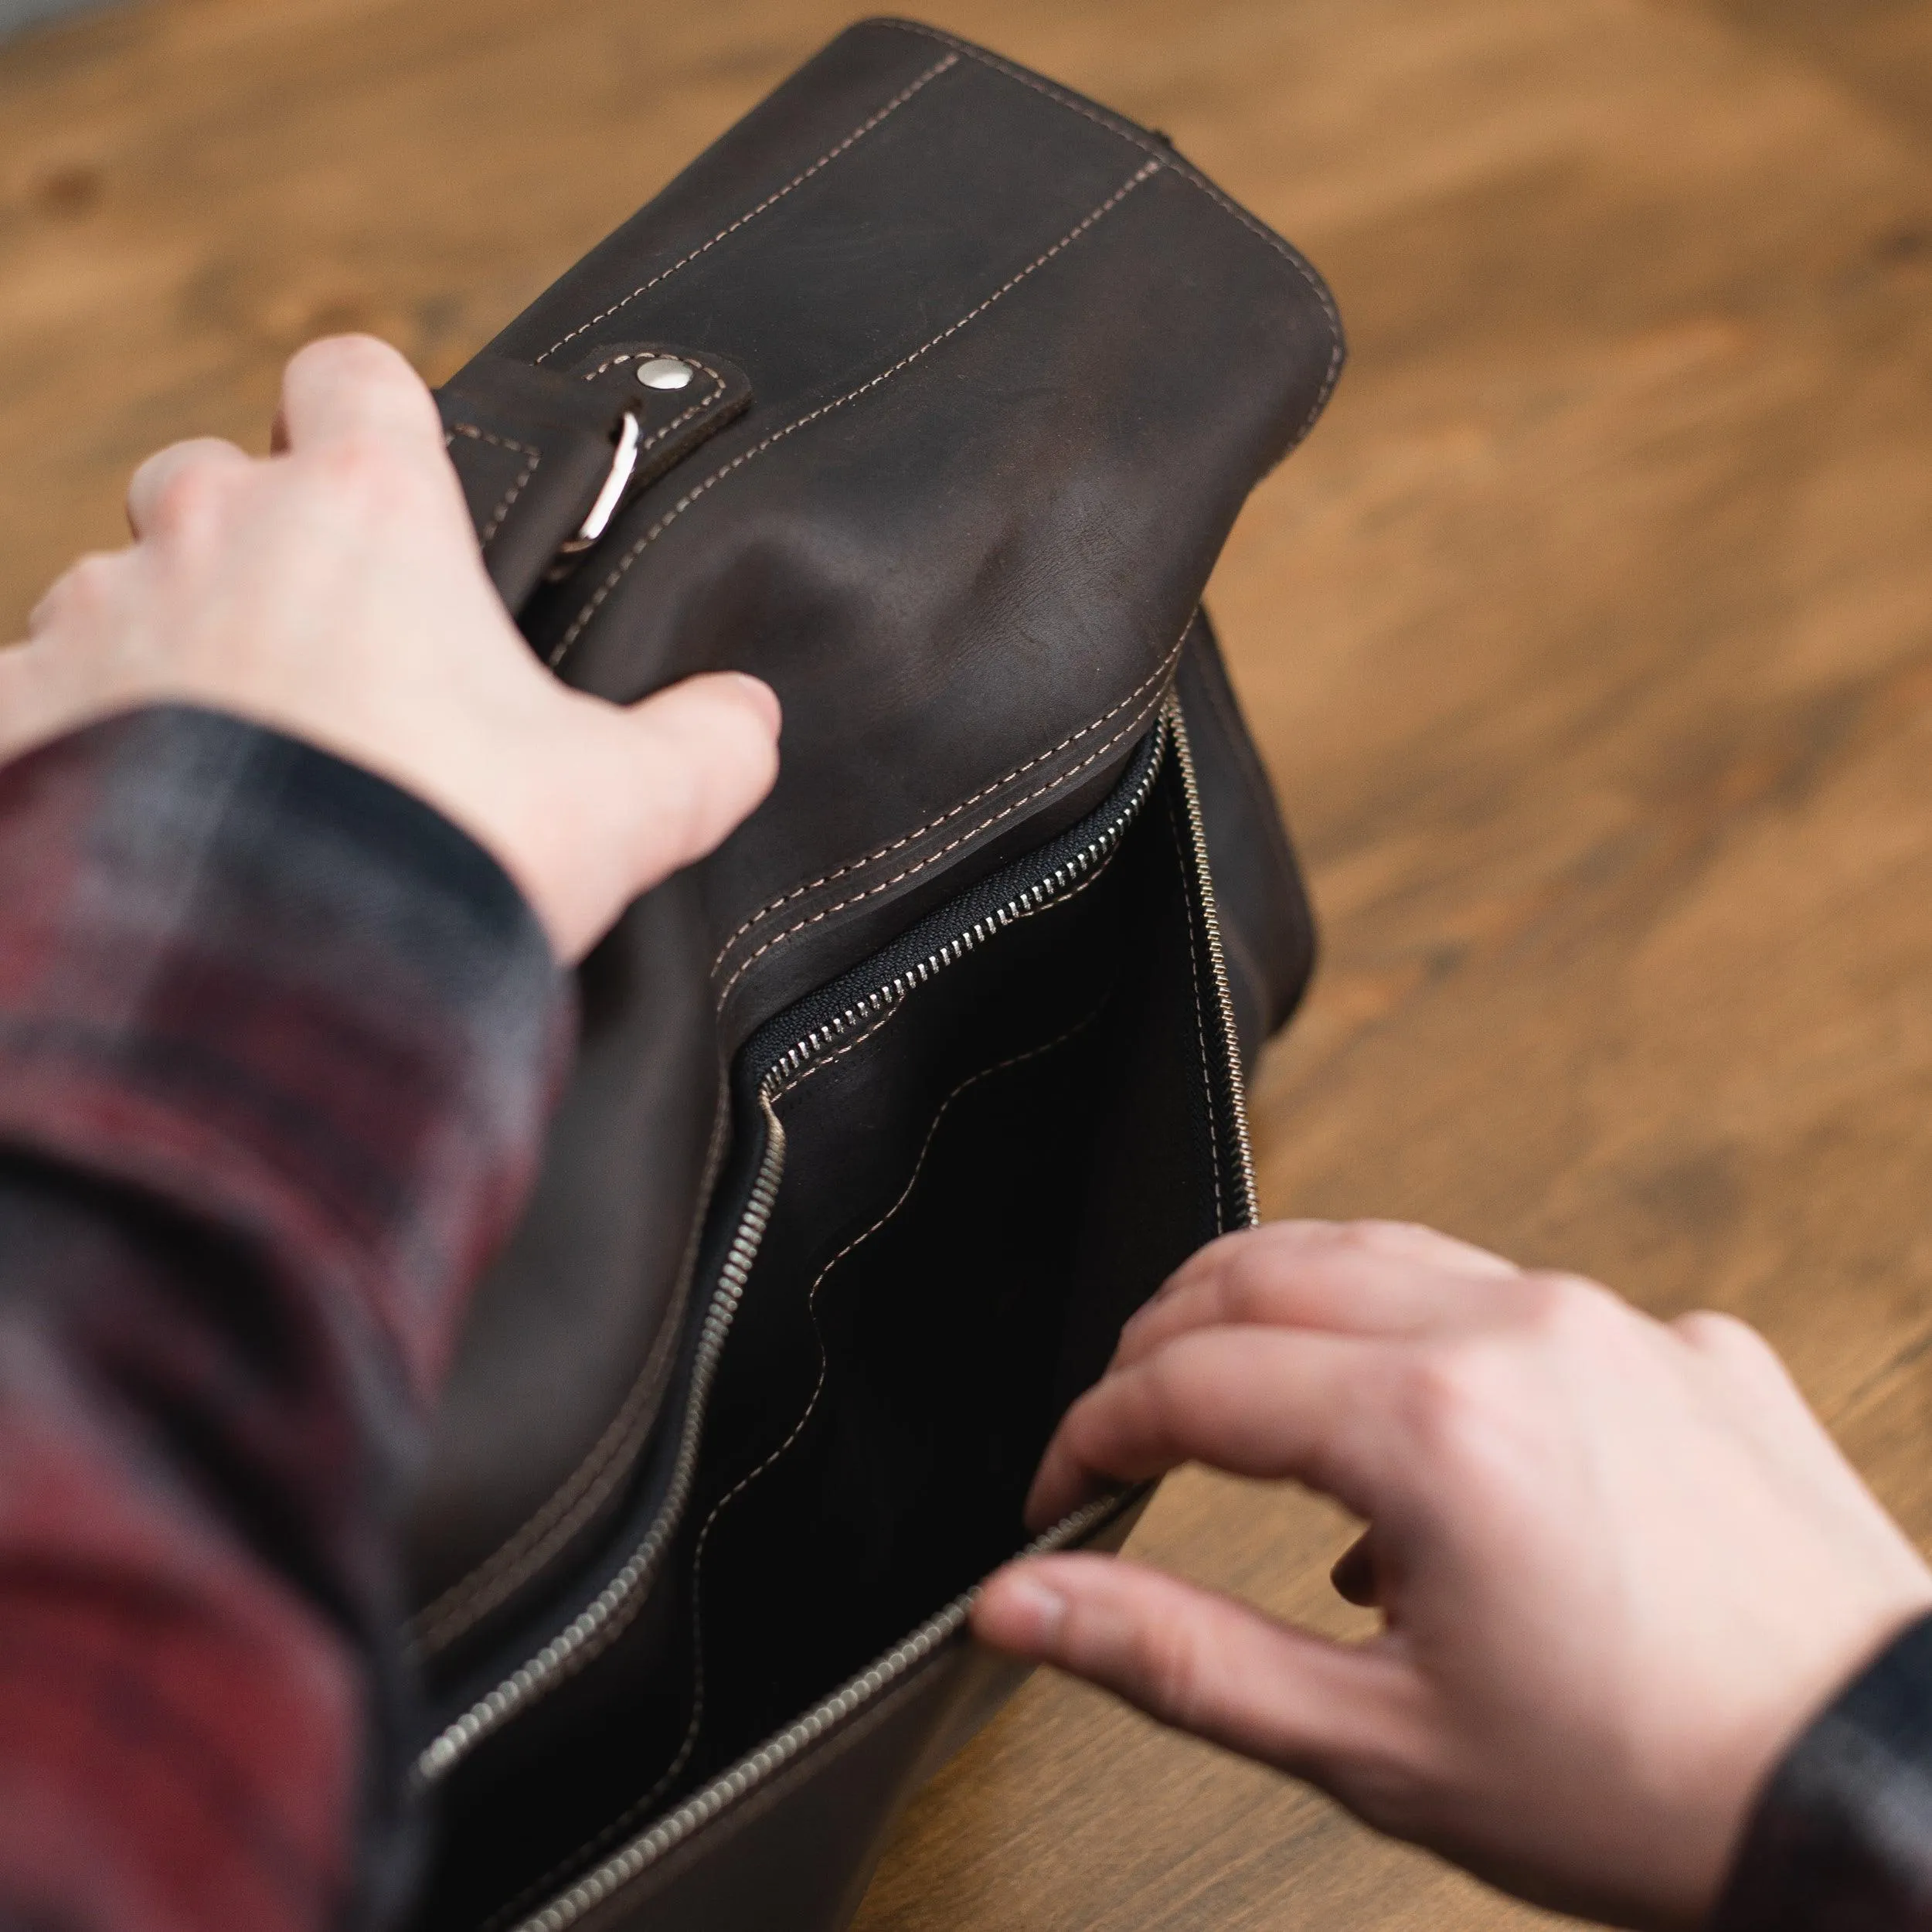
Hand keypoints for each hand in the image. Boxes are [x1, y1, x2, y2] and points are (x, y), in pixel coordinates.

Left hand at [0, 335, 778, 960]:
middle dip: (256, 539)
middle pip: (216, 472)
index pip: (357, 372)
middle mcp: (216, 534)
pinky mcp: (18, 717)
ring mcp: (100, 620)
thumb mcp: (626, 803)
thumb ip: (705, 748)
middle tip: (324, 656)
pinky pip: (38, 694)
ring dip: (165, 645)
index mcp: (370, 515)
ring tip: (233, 762)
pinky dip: (79, 737)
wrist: (267, 983)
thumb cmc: (445, 857)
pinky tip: (141, 818)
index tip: (395, 469)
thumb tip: (749, 723)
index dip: (377, 411)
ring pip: (117, 587)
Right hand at [973, 1219, 1931, 1928]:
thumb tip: (1026, 1604)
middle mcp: (1519, 1332)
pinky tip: (1414, 1447)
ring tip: (1240, 1408)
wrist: (1892, 1805)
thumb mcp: (1377, 1745)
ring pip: (1383, 1255)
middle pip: (1267, 1268)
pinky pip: (1507, 1298)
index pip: (1189, 1377)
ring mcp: (1610, 1321)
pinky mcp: (1682, 1340)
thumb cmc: (1657, 1790)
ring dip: (1282, 1314)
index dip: (1094, 1429)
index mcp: (1431, 1425)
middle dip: (1164, 1342)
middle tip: (1126, 1430)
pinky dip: (1418, 1341)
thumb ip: (1175, 1654)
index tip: (1064, 1487)